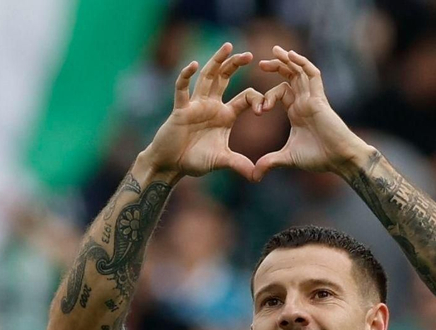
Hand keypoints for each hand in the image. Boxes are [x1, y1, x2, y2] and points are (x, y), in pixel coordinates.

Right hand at [144, 42, 270, 179]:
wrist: (171, 165)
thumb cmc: (194, 161)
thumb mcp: (221, 161)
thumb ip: (239, 164)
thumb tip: (258, 177)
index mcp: (225, 115)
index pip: (245, 98)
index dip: (257, 99)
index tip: (265, 108)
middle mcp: (212, 106)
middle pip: (225, 78)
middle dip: (235, 65)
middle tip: (249, 54)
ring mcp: (195, 105)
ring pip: (207, 77)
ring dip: (216, 61)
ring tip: (227, 47)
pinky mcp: (180, 109)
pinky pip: (182, 89)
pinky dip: (187, 76)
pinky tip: (195, 65)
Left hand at [252, 46, 370, 179]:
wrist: (339, 158)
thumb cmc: (318, 157)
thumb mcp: (287, 158)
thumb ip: (270, 162)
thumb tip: (253, 176)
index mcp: (297, 111)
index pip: (280, 92)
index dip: (266, 97)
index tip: (260, 110)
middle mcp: (305, 101)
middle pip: (290, 76)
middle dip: (276, 67)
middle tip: (260, 62)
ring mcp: (313, 98)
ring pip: (300, 72)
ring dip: (288, 60)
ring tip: (275, 50)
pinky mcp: (320, 98)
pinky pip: (312, 75)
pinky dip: (303, 64)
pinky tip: (291, 55)